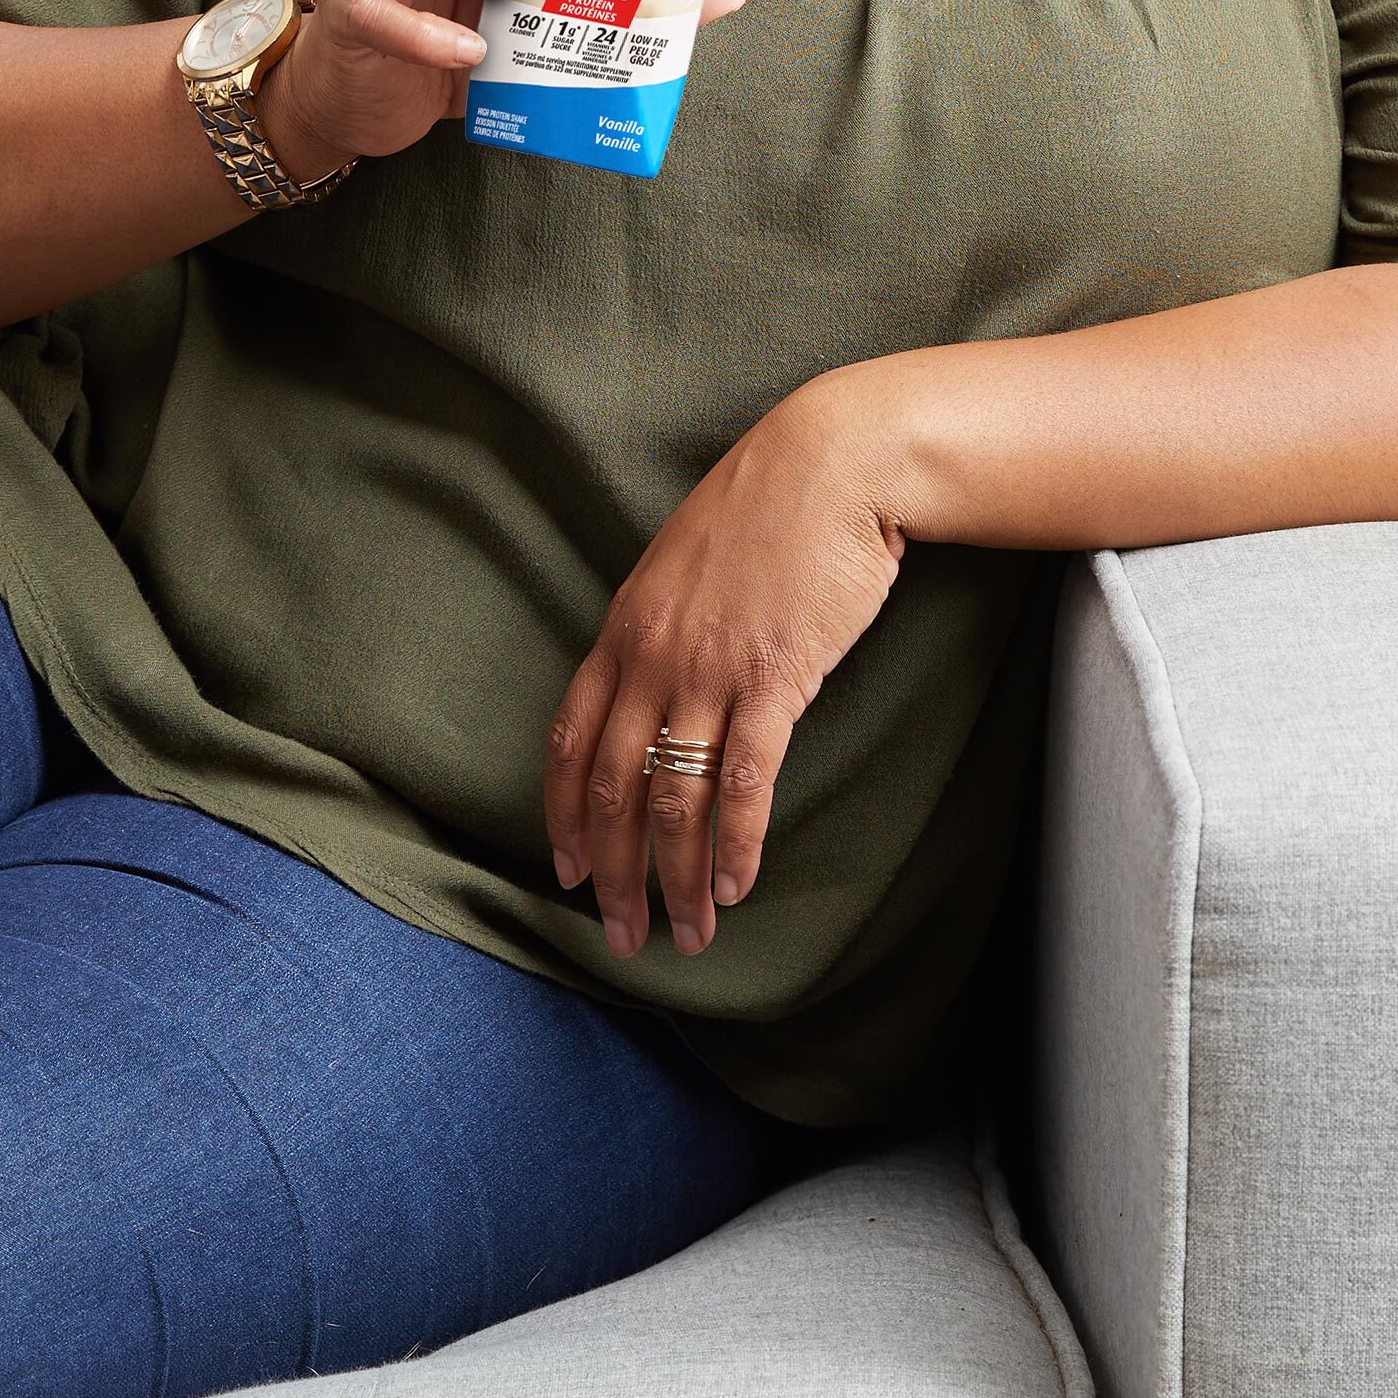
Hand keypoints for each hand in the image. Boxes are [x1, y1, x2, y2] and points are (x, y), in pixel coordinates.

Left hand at [544, 377, 904, 959]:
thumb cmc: (769, 507)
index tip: (569, 872)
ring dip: (675, 880)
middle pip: (612, 790)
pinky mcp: (775, 679)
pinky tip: (736, 886)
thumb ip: (661, 627)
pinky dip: (735, 844)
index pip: (570, 742)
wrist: (833, 462)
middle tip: (623, 935)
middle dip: (615, 875)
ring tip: (688, 935)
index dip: (564, 816)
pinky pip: (744, 782)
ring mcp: (711, 670)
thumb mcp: (685, 563)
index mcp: (624, 628)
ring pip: (672, 800)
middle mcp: (653, 657)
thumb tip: (657, 685)